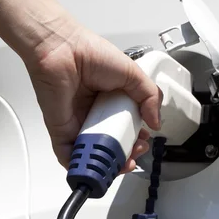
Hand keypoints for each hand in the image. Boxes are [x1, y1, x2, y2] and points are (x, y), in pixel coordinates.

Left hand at [25, 22, 161, 171]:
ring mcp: (78, 125)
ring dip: (108, 164)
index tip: (144, 141)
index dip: (136, 139)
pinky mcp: (62, 132)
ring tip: (122, 162)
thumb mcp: (132, 73)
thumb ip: (149, 97)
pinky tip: (96, 168)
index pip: (126, 128)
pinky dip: (81, 167)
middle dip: (126, 154)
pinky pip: (69, 156)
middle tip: (135, 152)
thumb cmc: (90, 53)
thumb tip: (156, 122)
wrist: (62, 49)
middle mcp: (95, 115)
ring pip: (93, 154)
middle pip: (111, 145)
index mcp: (111, 102)